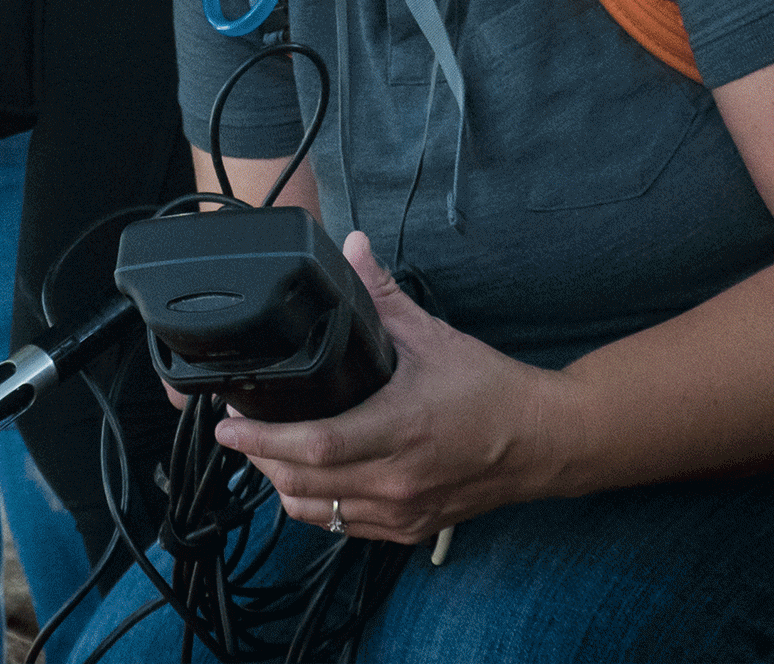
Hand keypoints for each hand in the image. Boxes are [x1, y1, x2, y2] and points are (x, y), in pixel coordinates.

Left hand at [210, 232, 569, 545]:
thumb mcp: (432, 335)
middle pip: (303, 485)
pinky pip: (345, 526)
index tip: (228, 426)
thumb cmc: (491, 390)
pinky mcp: (410, 528)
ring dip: (283, 486)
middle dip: (260, 460)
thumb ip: (382, 294)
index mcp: (399, 430)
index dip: (262, 439)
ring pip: (318, 513)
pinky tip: (308, 481)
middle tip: (238, 432)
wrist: (545, 441)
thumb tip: (352, 245)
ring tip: (267, 454)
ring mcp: (403, 511)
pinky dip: (317, 506)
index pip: (314, 446)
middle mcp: (396, 480)